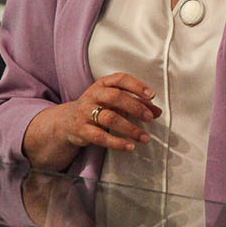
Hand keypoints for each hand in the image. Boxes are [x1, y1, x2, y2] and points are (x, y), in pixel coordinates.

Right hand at [24, 73, 161, 170]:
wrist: (67, 122)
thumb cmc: (98, 108)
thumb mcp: (115, 102)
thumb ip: (137, 104)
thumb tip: (158, 112)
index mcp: (103, 84)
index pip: (120, 79)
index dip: (137, 86)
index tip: (151, 96)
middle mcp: (93, 96)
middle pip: (116, 97)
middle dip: (135, 107)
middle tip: (149, 118)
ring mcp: (85, 112)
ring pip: (109, 118)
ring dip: (130, 129)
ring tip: (145, 138)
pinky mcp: (81, 130)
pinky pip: (100, 137)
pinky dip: (117, 143)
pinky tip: (130, 146)